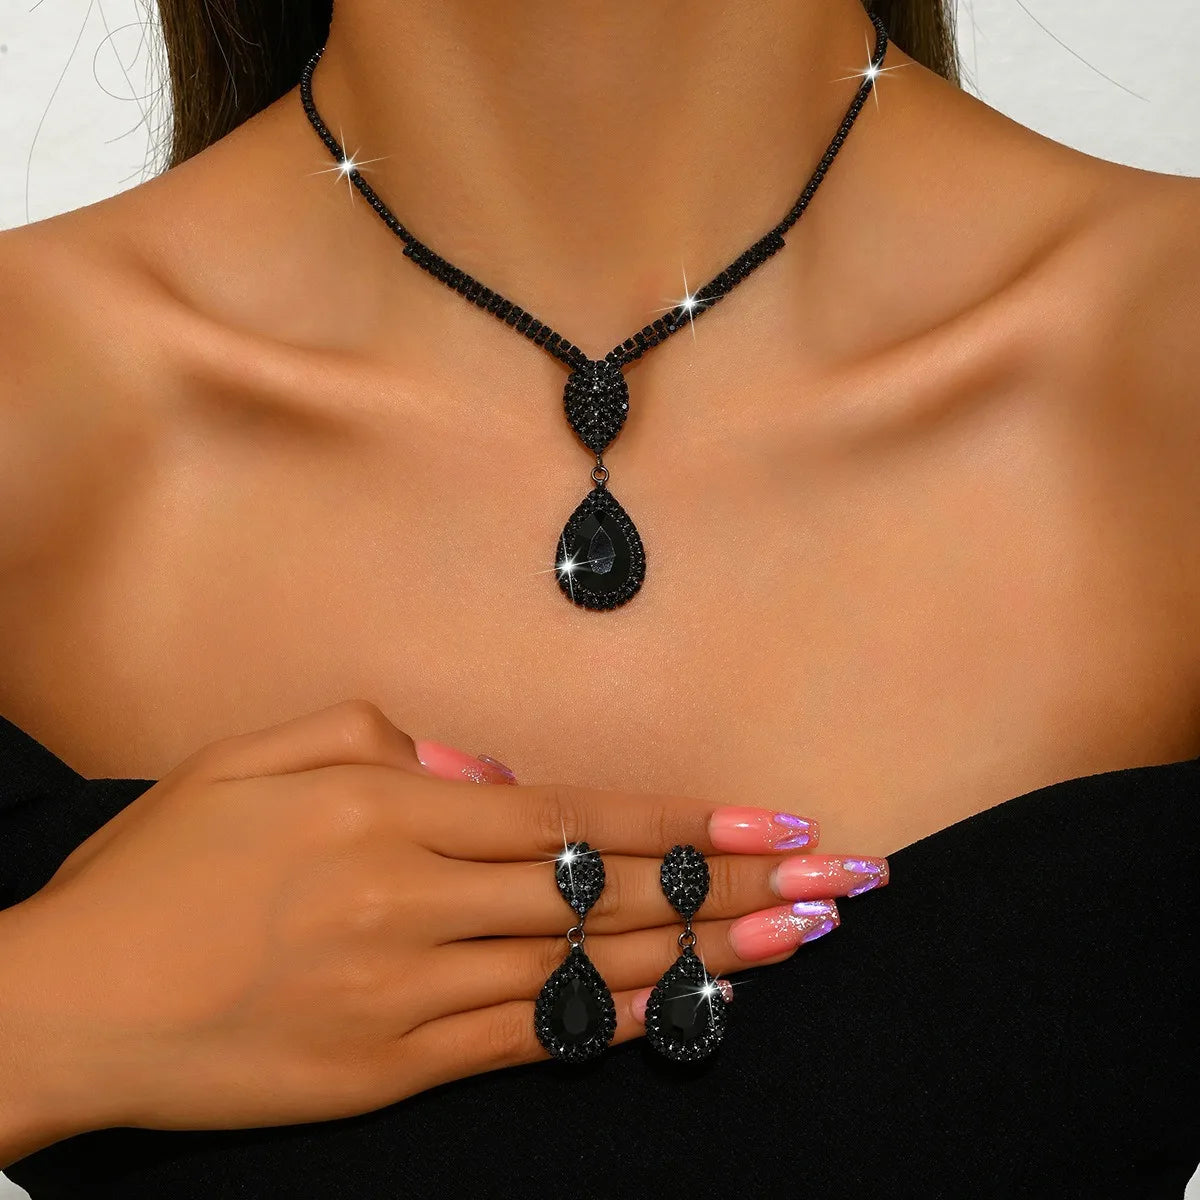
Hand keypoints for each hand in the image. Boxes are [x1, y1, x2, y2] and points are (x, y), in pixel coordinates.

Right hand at [1, 699, 887, 1154]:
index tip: (767, 821)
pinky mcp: (391, 1066)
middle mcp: (414, 897)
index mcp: (388, 809)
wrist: (68, 1001)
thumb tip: (486, 773)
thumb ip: (381, 740)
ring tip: (797, 942)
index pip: (572, 811)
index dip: (678, 818)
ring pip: (585, 966)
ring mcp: (408, 990)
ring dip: (703, 953)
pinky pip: (525, 1040)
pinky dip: (611, 1020)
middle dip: (730, 884)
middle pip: (604, 888)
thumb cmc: (162, 868)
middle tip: (832, 882)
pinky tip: (684, 1008)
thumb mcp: (256, 757)